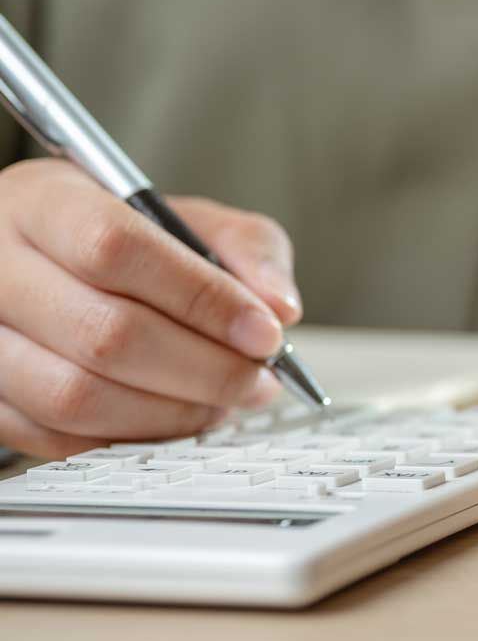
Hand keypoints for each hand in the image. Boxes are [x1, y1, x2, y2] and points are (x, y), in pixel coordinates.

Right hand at [0, 159, 303, 456]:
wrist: (35, 259)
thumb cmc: (113, 235)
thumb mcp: (183, 216)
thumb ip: (243, 246)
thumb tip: (279, 306)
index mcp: (44, 204)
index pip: (118, 249)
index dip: (203, 299)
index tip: (265, 333)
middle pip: (104, 332)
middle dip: (204, 369)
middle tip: (259, 379)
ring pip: (76, 396)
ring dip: (171, 412)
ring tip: (223, 401)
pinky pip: (56, 437)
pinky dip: (129, 437)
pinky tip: (172, 418)